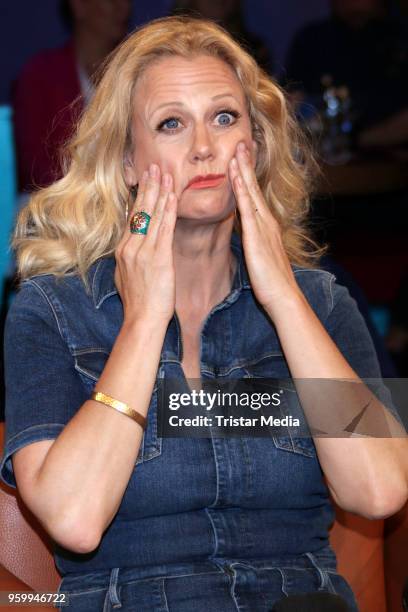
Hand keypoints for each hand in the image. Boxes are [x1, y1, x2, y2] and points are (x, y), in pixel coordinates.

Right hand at [114, 163, 177, 325]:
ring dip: (160, 192)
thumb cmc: (138, 305)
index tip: (143, 181)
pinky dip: (169, 210)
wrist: (142, 321)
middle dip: (147, 187)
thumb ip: (128, 261)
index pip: (132, 218)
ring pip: (152, 215)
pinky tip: (173, 196)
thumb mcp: (126, 278)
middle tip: (153, 166)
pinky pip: (165, 228)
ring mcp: (143, 252)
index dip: (139, 198)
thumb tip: (129, 252)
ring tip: (165, 173)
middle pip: (139, 210)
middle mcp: (130, 247)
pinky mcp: (159, 258)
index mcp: (123, 251)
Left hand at [228, 142, 303, 317]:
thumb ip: (255, 245)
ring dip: (244, 170)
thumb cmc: (271, 283)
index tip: (242, 158)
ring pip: (251, 192)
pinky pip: (247, 208)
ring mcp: (263, 227)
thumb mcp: (261, 259)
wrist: (283, 297)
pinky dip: (242, 190)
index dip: (248, 177)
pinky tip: (236, 175)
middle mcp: (266, 222)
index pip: (254, 196)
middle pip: (254, 188)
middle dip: (247, 164)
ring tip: (238, 149)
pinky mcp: (257, 235)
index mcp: (265, 227)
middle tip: (241, 142)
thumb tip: (248, 240)